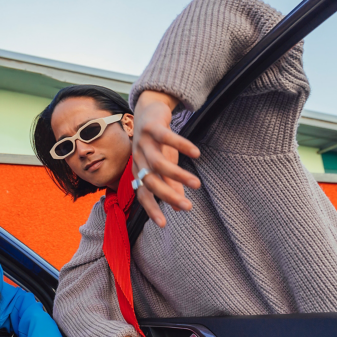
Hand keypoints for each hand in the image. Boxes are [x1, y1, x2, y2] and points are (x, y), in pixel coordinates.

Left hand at [131, 91, 200, 226]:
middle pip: (151, 181)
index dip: (151, 209)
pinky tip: (196, 153)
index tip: (163, 225)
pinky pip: (167, 138)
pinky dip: (181, 146)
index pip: (142, 194)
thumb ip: (170, 185)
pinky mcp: (152, 127)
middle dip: (168, 196)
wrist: (149, 110)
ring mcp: (144, 143)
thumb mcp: (164, 164)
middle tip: (188, 207)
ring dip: (178, 175)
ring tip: (197, 184)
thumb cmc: (156, 143)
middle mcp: (139, 158)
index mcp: (139, 170)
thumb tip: (177, 207)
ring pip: (159, 163)